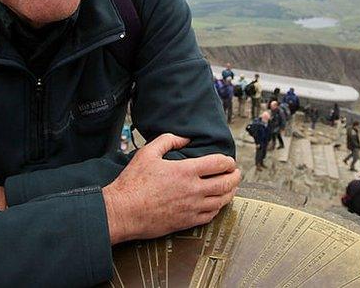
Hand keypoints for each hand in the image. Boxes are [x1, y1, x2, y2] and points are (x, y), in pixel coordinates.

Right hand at [103, 133, 239, 243]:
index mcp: (185, 171)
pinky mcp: (186, 222)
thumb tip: (184, 138)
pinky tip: (217, 204)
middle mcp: (193, 190)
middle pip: (226, 183)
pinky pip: (210, 216)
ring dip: (230, 193)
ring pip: (222, 201)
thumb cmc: (132, 183)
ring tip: (231, 188)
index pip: (219, 164)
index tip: (229, 161)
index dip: (228, 161)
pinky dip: (218, 208)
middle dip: (235, 177)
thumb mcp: (147, 153)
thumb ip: (168, 140)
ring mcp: (192, 208)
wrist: (123, 212)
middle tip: (236, 173)